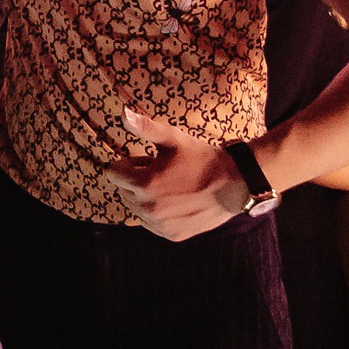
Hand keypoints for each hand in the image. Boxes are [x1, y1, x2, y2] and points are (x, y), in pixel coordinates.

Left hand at [102, 108, 248, 241]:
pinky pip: (151, 223)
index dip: (127, 163)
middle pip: (123, 191)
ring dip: (144, 197)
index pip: (113, 173)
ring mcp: (160, 225)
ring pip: (136, 208)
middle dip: (135, 179)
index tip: (146, 160)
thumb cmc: (201, 158)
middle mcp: (148, 208)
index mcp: (144, 184)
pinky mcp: (172, 235)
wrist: (235, 183)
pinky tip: (175, 202)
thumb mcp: (173, 139)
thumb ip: (144, 128)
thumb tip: (122, 114)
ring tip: (169, 186)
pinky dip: (156, 213)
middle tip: (161, 171)